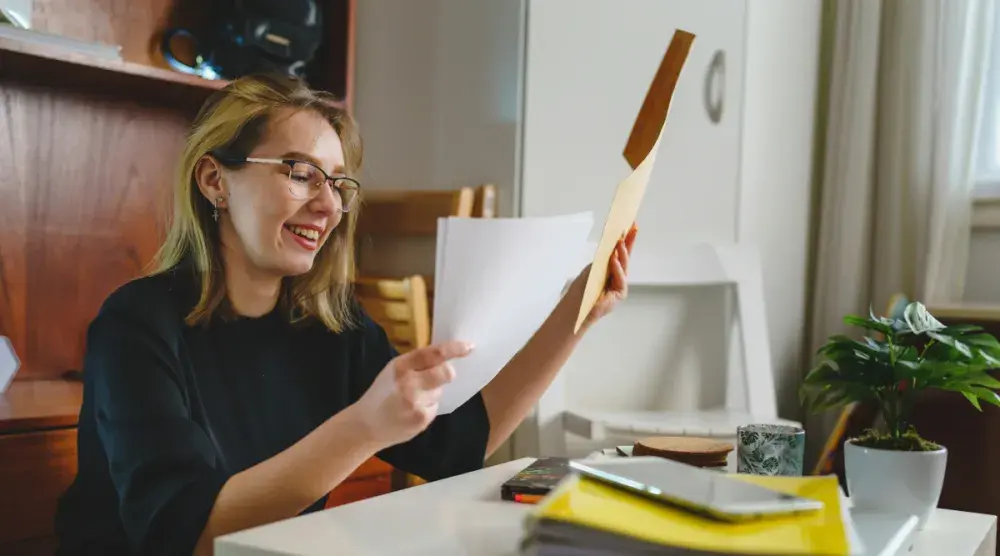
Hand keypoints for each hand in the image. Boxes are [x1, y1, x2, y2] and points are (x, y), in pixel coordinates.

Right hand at [351, 341, 473, 447]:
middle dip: (449, 373)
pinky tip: (412, 411)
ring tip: (414, 399)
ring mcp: (416, 402)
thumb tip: (445, 358)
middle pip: (445, 373)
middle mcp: (409, 383)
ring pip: (440, 391)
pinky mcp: (421, 419)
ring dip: (433, 392)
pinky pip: (435, 407)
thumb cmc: (381, 394)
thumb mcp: (393, 371)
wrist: (365, 425)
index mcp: (401, 365)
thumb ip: (416, 364)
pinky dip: (428, 407)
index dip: (454, 349)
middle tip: (446, 374)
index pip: (433, 353)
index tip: (469, 346)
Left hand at [577, 223, 637, 329]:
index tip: (631, 223)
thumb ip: (603, 259)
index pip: (621, 251)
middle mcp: (618, 276)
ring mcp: (620, 285)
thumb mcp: (592, 268)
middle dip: (629, 241)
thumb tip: (611, 244)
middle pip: (626, 256)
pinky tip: (614, 259)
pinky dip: (617, 268)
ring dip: (622, 253)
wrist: (576, 308)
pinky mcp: (620, 294)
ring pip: (624, 266)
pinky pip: (620, 278)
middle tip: (632, 228)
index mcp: (611, 269)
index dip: (627, 238)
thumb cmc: (582, 290)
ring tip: (620, 242)